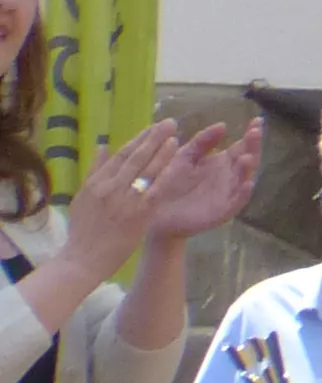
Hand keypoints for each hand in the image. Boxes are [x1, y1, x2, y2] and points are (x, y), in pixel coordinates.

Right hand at [53, 122, 180, 275]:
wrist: (82, 260)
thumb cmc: (82, 231)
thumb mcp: (82, 197)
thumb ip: (94, 171)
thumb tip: (101, 146)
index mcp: (96, 182)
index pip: (120, 155)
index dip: (138, 140)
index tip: (151, 128)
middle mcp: (110, 187)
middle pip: (135, 157)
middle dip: (153, 138)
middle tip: (169, 123)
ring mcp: (125, 199)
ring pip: (147, 170)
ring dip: (162, 151)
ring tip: (175, 136)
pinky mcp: (139, 213)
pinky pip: (156, 189)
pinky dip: (167, 173)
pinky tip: (178, 162)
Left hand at [145, 119, 262, 241]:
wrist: (157, 213)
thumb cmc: (171, 182)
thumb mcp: (185, 156)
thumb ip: (202, 141)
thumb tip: (223, 124)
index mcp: (222, 162)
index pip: (242, 146)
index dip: (251, 134)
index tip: (257, 120)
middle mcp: (229, 176)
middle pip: (248, 159)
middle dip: (253, 146)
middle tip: (255, 132)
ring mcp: (227, 193)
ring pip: (244, 179)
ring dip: (248, 169)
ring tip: (248, 156)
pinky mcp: (222, 211)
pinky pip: (237, 202)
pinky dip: (243, 194)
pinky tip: (246, 184)